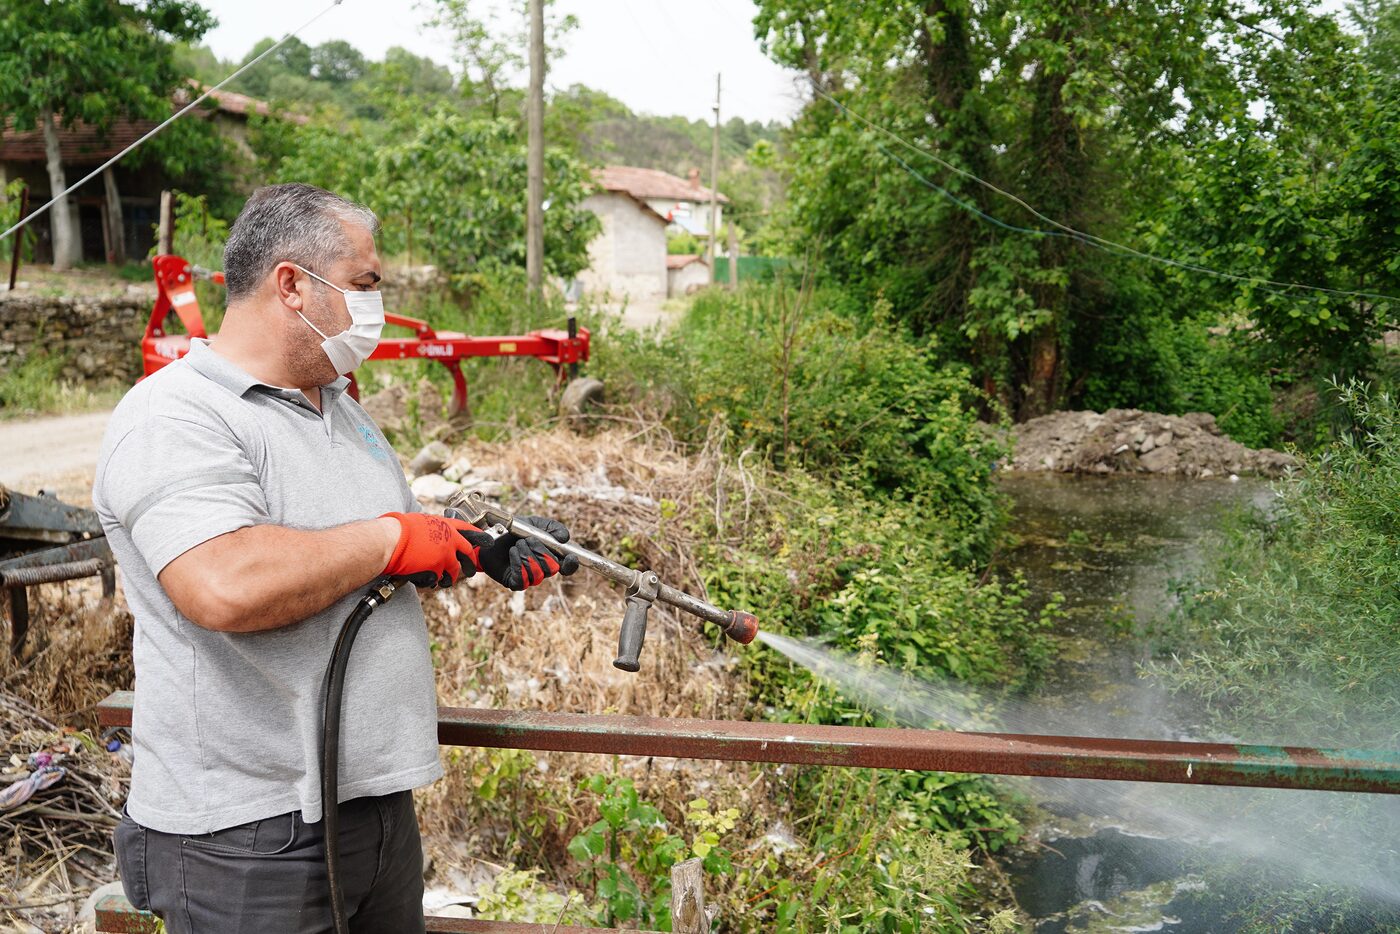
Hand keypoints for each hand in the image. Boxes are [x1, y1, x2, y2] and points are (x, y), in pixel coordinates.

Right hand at [380, 512, 481, 588]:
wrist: (390, 541)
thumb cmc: (399, 529)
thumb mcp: (422, 522)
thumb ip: (434, 530)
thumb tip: (435, 535)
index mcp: (446, 526)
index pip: (469, 530)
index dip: (479, 536)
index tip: (488, 541)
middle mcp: (450, 541)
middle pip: (468, 555)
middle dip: (469, 565)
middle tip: (470, 571)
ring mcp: (444, 556)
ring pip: (452, 572)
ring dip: (446, 578)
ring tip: (437, 579)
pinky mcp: (436, 570)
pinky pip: (436, 580)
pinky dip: (429, 582)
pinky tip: (420, 578)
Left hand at [465, 515, 580, 590]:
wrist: (488, 536)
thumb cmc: (514, 530)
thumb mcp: (534, 523)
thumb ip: (552, 527)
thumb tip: (565, 538)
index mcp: (551, 555)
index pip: (567, 566)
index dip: (571, 564)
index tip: (570, 557)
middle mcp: (542, 568)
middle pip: (553, 569)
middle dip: (541, 553)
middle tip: (528, 539)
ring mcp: (529, 577)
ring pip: (538, 575)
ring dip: (527, 556)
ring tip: (517, 545)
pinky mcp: (515, 583)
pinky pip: (523, 580)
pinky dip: (518, 564)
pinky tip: (512, 553)